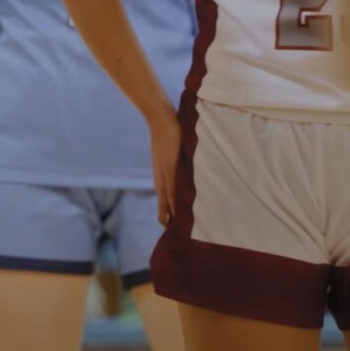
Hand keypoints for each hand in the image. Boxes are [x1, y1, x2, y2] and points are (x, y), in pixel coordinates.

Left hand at [147, 106, 181, 224]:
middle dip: (168, 218)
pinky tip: (176, 212)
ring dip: (171, 213)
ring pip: (166, 198)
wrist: (159, 116)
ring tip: (175, 229)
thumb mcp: (174, 150)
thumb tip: (189, 165)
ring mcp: (164, 170)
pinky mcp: (170, 165)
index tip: (171, 226)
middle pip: (162, 202)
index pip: (163, 198)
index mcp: (161, 173)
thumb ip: (179, 160)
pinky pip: (172, 186)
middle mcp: (161, 175)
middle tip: (173, 234)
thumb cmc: (169, 131)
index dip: (167, 212)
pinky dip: (173, 200)